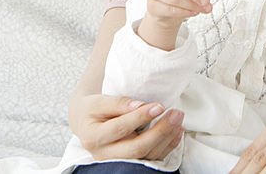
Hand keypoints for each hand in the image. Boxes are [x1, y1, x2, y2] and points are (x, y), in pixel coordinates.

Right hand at [69, 92, 184, 160]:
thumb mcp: (99, 102)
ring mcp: (118, 163)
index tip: (159, 106)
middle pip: (136, 148)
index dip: (140, 117)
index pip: (120, 128)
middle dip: (159, 131)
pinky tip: (177, 132)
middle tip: (175, 113)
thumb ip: (118, 103)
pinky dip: (167, 146)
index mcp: (93, 137)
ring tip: (178, 119)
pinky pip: (152, 158)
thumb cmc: (93, 110)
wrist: (86, 123)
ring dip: (166, 138)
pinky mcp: (130, 164)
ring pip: (146, 156)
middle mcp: (104, 154)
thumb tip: (140, 105)